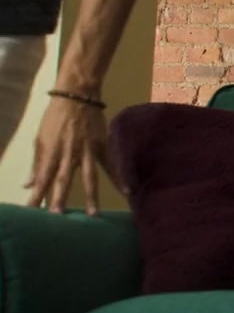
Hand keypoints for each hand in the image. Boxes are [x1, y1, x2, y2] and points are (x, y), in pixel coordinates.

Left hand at [26, 98, 118, 214]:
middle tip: (58, 216)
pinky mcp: (101, 146)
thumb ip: (37, 163)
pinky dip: (119, 178)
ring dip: (91, 196)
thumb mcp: (40, 138)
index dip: (37, 195)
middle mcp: (68, 153)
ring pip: (88, 176)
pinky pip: (110, 165)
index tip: (32, 212)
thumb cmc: (55, 117)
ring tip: (93, 214)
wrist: (77, 96)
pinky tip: (126, 192)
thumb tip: (29, 184)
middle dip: (59, 198)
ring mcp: (87, 151)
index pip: (42, 177)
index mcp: (51, 151)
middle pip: (63, 179)